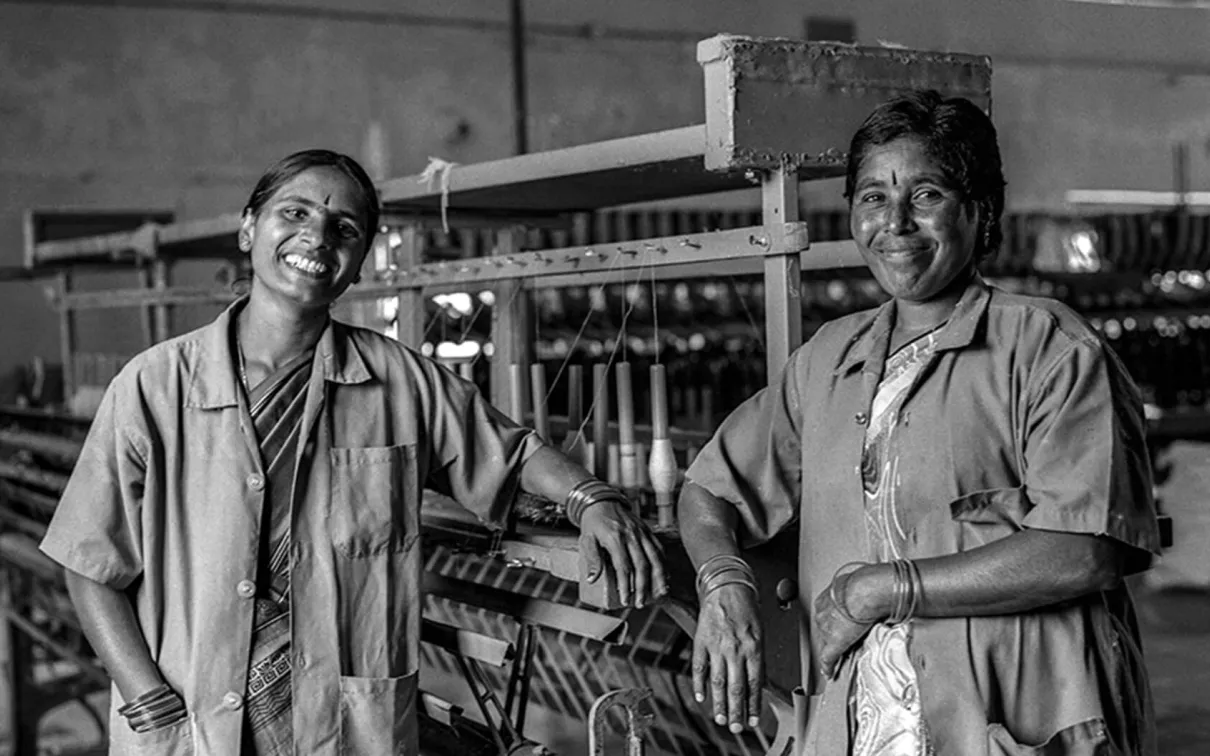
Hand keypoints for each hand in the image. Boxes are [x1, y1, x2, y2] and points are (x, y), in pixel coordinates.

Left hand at [578, 499, 667, 607]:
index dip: (625, 586)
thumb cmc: (593, 523)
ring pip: (655, 558)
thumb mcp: (586, 540)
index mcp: (615, 538)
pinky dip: (663, 565)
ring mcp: (642, 532)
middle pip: (642, 565)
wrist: (602, 501)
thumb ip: (591, 559)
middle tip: (639, 603)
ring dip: (658, 579)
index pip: (623, 567)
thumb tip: (592, 580)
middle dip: (642, 587)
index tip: (625, 600)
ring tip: (658, 595)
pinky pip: (659, 549)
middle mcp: (631, 535)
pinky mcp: (647, 531)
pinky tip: (664, 578)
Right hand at [692, 584, 762, 732]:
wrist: (726, 586)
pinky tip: (701, 697)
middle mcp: (736, 649)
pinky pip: (699, 667)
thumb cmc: (746, 608)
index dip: (753, 705)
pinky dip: (699, 684)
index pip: (754, 684)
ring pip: (718, 682)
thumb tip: (756, 685)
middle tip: (735, 727)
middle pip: (736, 688)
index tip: (752, 721)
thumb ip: (757, 659)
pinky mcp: (701, 641)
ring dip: (719, 703)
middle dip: (736, 712)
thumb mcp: (760, 633)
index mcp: (754, 647)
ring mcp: (717, 646)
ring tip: (721, 718)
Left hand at [812, 567, 883, 678]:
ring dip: (833, 647)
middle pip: (825, 628)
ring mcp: (827, 628)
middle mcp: (823, 613)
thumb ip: (857, 591)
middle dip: (832, 633)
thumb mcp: (857, 583)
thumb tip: (869, 589)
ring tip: (843, 653)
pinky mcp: (834, 642)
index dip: (833, 621)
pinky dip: (828, 666)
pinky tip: (829, 673)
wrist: (866, 591)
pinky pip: (828, 658)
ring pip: (827, 641)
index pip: (827, 614)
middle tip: (845, 638)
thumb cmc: (866, 584)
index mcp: (828, 597)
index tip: (839, 625)